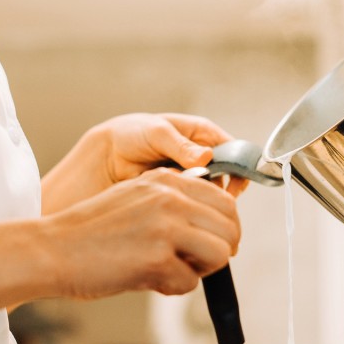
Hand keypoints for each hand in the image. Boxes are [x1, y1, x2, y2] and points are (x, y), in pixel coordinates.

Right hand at [37, 167, 241, 297]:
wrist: (52, 249)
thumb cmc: (91, 230)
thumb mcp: (137, 197)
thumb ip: (173, 202)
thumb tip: (212, 223)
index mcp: (167, 180)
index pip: (224, 200)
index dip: (225, 227)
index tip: (215, 242)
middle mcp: (170, 198)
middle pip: (230, 227)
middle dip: (221, 250)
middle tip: (200, 263)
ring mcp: (165, 226)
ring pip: (219, 254)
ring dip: (201, 270)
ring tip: (173, 271)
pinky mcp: (157, 257)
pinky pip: (190, 282)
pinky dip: (173, 287)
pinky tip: (149, 280)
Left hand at [41, 113, 247, 213]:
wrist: (106, 155)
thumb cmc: (132, 134)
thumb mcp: (157, 134)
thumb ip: (180, 146)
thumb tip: (205, 158)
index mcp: (203, 135)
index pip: (234, 152)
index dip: (238, 169)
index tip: (233, 187)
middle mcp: (202, 157)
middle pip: (227, 178)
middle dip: (219, 192)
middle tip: (205, 202)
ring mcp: (192, 177)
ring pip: (210, 195)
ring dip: (200, 201)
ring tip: (182, 200)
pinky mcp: (180, 195)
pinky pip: (192, 205)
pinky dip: (187, 209)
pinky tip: (175, 209)